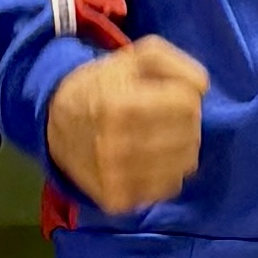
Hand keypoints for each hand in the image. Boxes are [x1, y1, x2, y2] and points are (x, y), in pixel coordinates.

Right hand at [46, 37, 209, 214]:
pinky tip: (152, 160)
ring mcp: (114, 177)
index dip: (186, 97)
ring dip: (181, 150)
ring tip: (161, 138)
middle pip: (189, 137)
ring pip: (183, 167)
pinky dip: (167, 173)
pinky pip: (166, 189)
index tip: (171, 95)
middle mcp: (115, 145)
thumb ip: (176, 63)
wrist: (55, 121)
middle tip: (167, 118)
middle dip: (186, 124)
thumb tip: (202, 88)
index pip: (187, 105)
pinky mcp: (116, 200)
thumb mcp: (137, 57)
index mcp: (119, 104)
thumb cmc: (105, 84)